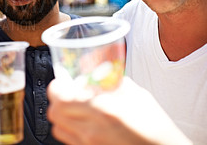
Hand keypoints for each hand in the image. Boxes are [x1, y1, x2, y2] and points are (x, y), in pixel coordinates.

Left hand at [47, 77, 190, 144]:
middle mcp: (91, 129)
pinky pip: (68, 140)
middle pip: (54, 113)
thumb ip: (110, 81)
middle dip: (57, 101)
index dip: (56, 87)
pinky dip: (70, 130)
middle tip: (66, 95)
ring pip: (57, 129)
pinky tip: (83, 124)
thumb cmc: (153, 124)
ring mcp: (89, 144)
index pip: (59, 96)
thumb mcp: (133, 93)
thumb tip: (94, 72)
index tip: (61, 83)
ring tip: (73, 110)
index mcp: (102, 109)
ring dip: (61, 117)